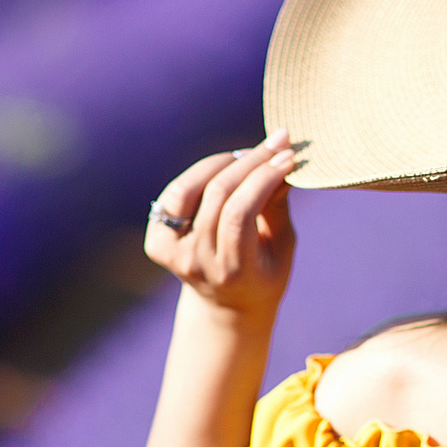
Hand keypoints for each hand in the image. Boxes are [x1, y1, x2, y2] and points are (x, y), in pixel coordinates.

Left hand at [146, 133, 298, 322]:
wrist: (227, 304)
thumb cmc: (265, 271)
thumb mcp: (283, 247)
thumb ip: (277, 207)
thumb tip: (280, 160)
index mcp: (234, 271)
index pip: (239, 214)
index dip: (263, 177)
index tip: (289, 155)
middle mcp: (197, 263)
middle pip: (217, 195)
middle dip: (251, 162)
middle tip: (278, 142)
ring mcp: (172, 252)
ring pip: (190, 188)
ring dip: (223, 162)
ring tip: (250, 155)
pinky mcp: (156, 240)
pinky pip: (176, 193)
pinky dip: (201, 173)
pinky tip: (226, 168)